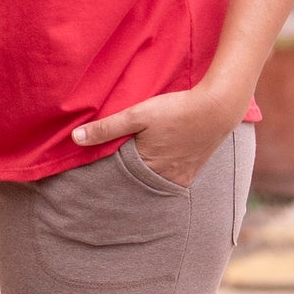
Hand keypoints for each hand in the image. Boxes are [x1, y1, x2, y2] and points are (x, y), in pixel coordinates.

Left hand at [72, 83, 242, 189]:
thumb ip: (107, 128)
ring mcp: (180, 178)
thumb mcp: (137, 114)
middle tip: (107, 184)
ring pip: (153, 184)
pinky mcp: (192, 173)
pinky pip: (171, 181)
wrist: (218, 108)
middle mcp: (164, 178)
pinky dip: (160, 176)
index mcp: (147, 168)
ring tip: (132, 171)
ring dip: (143, 179)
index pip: (118, 181)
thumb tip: (75, 138)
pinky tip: (156, 167)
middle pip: (136, 185)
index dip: (106, 179)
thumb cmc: (176, 109)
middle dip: (124, 182)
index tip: (92, 180)